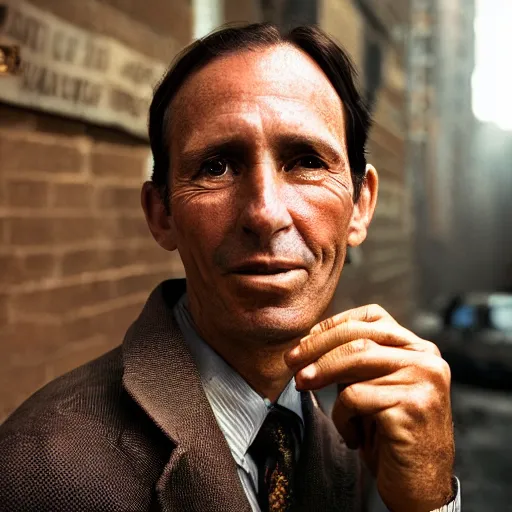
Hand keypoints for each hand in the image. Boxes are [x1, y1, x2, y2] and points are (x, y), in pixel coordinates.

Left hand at [285, 304, 454, 511]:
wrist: (419, 488)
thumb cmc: (388, 435)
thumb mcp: (373, 388)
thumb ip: (355, 361)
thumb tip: (309, 342)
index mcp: (419, 348)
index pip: (373, 317)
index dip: (335, 324)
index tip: (306, 338)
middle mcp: (426, 359)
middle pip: (359, 337)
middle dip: (317, 346)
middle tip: (291, 361)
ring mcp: (423, 380)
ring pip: (355, 359)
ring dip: (321, 373)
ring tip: (304, 385)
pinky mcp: (413, 405)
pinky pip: (356, 397)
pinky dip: (342, 416)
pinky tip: (351, 435)